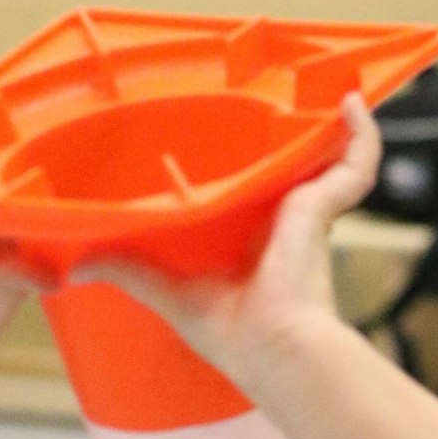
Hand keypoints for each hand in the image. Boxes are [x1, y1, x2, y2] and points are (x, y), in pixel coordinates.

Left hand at [69, 92, 381, 390]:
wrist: (273, 347)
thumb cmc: (232, 336)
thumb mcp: (169, 294)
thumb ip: (129, 272)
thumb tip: (77, 267)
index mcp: (255, 244)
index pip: (257, 198)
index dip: (251, 172)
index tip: (232, 144)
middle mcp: (285, 224)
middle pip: (294, 172)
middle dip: (296, 141)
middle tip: (281, 106)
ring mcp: (308, 212)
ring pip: (328, 160)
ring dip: (332, 128)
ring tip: (328, 91)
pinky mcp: (320, 205)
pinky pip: (354, 165)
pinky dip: (360, 135)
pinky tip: (350, 102)